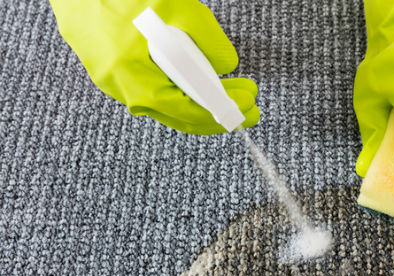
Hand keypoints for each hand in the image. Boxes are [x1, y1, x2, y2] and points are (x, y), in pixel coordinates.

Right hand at [49, 0, 258, 133]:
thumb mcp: (177, 8)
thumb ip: (207, 40)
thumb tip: (226, 65)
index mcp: (135, 79)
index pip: (190, 112)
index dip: (224, 112)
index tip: (248, 105)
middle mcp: (123, 89)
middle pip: (180, 115)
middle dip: (219, 113)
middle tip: (247, 107)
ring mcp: (116, 83)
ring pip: (168, 105)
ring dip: (202, 102)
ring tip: (229, 92)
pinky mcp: (114, 72)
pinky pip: (154, 90)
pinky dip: (181, 91)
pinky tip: (199, 83)